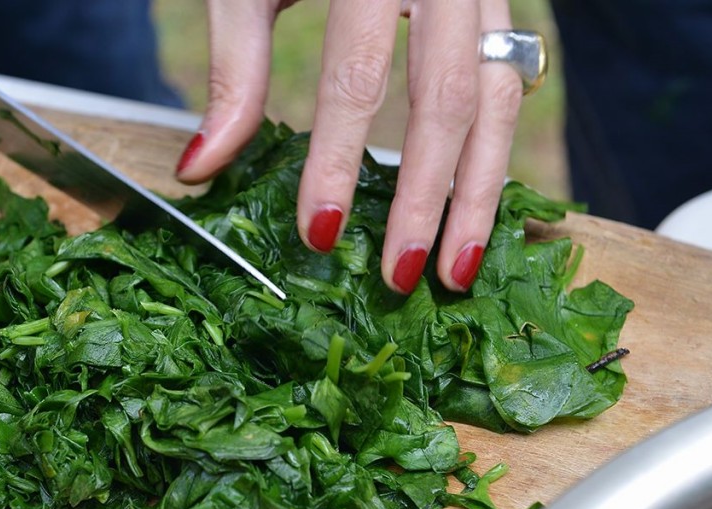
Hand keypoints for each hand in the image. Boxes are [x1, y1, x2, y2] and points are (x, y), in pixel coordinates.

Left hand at [176, 0, 523, 294]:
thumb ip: (235, 72)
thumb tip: (201, 169)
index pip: (359, 78)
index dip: (339, 162)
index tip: (320, 235)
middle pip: (449, 99)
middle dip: (429, 199)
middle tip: (406, 279)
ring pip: (500, 98)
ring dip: (482, 193)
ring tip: (459, 268)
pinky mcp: (497, 3)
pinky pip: (510, 83)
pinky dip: (495, 151)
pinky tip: (478, 206)